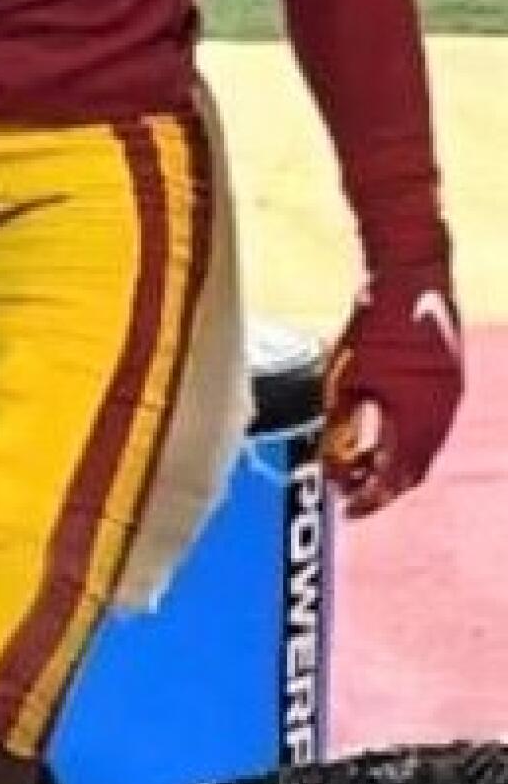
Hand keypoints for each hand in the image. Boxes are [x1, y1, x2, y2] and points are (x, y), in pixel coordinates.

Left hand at [323, 264, 462, 515]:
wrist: (413, 274)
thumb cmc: (375, 323)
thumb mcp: (344, 380)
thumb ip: (339, 426)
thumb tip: (332, 464)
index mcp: (419, 418)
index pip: (397, 478)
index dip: (370, 498)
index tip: (346, 509)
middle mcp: (443, 414)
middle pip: (414, 470)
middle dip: (381, 485)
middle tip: (349, 491)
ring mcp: (452, 396)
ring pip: (423, 448)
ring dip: (393, 462)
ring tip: (358, 463)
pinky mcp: (450, 380)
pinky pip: (430, 425)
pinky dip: (405, 438)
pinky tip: (380, 431)